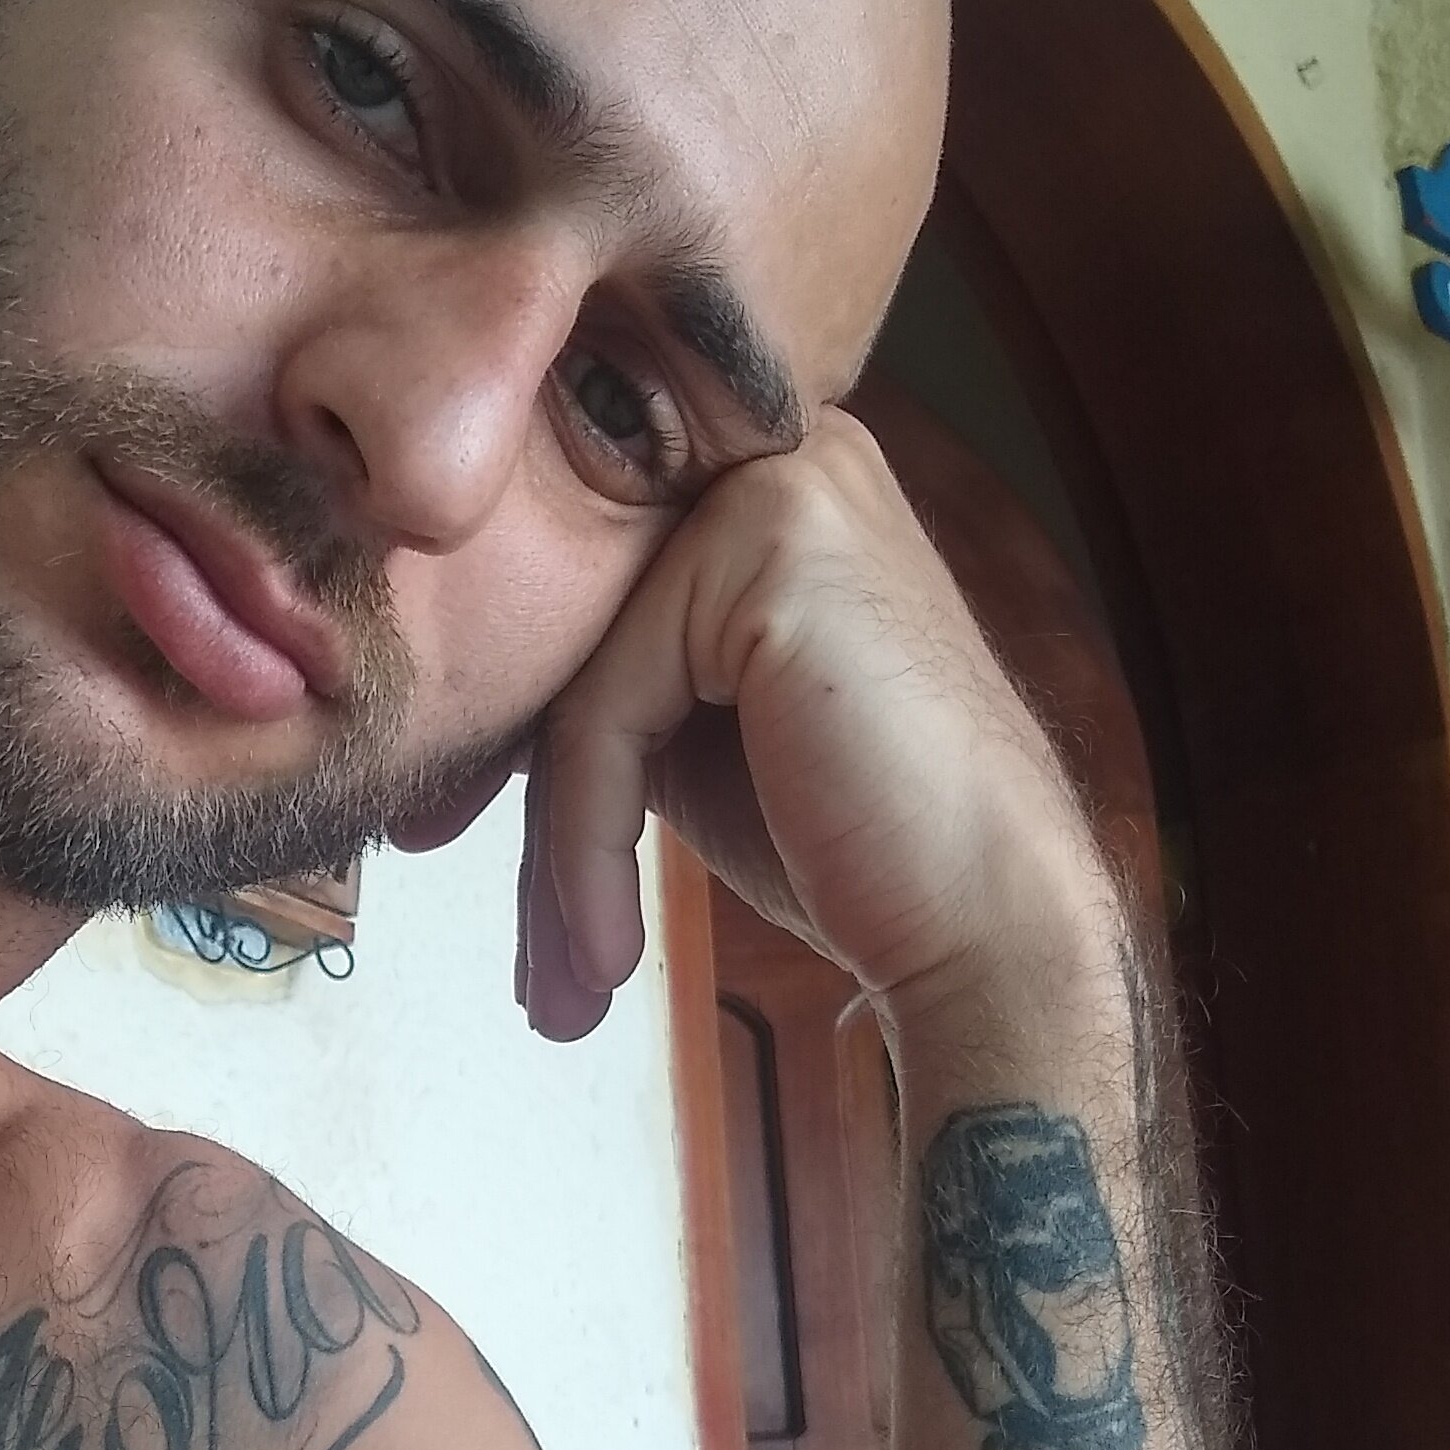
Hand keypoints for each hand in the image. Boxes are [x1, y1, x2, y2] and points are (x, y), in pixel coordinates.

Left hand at [490, 414, 1108, 1041]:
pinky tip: (608, 954)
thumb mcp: (700, 737)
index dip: (514, 751)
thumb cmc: (859, 849)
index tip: (469, 871)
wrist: (990, 925)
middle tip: (526, 966)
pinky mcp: (769, 545)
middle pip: (571, 644)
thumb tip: (459, 711)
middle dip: (524, 816)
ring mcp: (778, 486)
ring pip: (577, 687)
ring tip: (561, 991)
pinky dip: (586, 851)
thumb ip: (609, 682)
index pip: (582, 614)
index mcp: (759, 492)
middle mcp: (774, 458)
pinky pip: (604, 713)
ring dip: (555, 863)